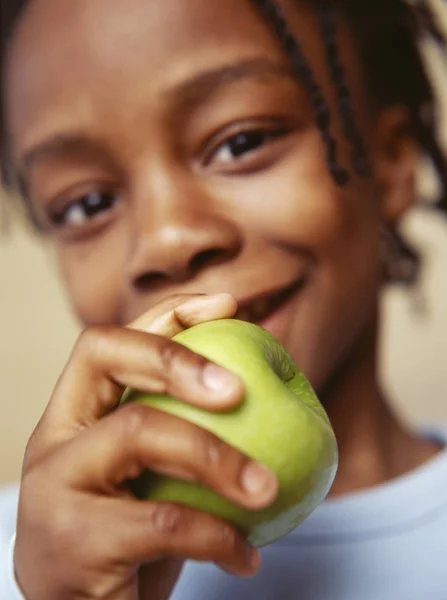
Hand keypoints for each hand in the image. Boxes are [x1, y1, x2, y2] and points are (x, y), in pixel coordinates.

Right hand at [14, 294, 277, 599]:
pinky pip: (162, 521)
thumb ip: (181, 433)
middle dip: (178, 357)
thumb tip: (265, 387)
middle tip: (240, 388)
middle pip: (104, 355)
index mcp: (73, 415)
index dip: (168, 312)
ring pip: (138, 432)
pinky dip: (218, 534)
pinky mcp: (72, 544)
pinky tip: (246, 556)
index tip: (229, 305)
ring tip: (267, 487)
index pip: (111, 337)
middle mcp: (53, 438)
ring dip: (218, 456)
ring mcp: (54, 488)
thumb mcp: (150, 479)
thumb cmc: (128, 543)